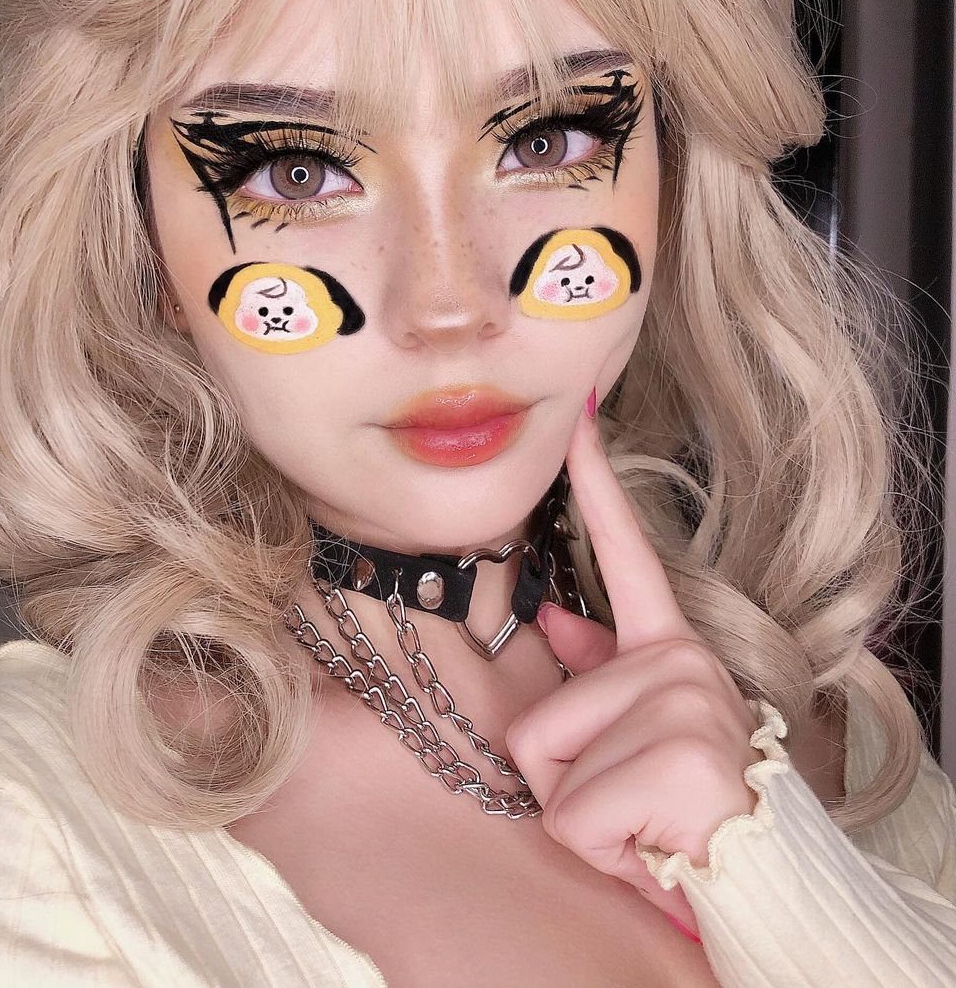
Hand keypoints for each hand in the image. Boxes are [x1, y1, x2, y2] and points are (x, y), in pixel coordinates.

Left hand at [503, 396, 761, 938]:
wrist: (762, 883)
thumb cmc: (688, 810)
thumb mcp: (642, 735)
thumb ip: (600, 672)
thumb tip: (553, 615)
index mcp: (670, 650)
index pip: (627, 553)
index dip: (595, 484)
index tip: (578, 417)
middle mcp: (681, 663)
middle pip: (538, 721)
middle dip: (563, 784)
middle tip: (631, 805)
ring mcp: (682, 703)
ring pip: (546, 767)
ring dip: (582, 819)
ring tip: (644, 825)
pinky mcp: (676, 757)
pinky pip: (571, 815)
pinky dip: (599, 851)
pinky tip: (650, 848)